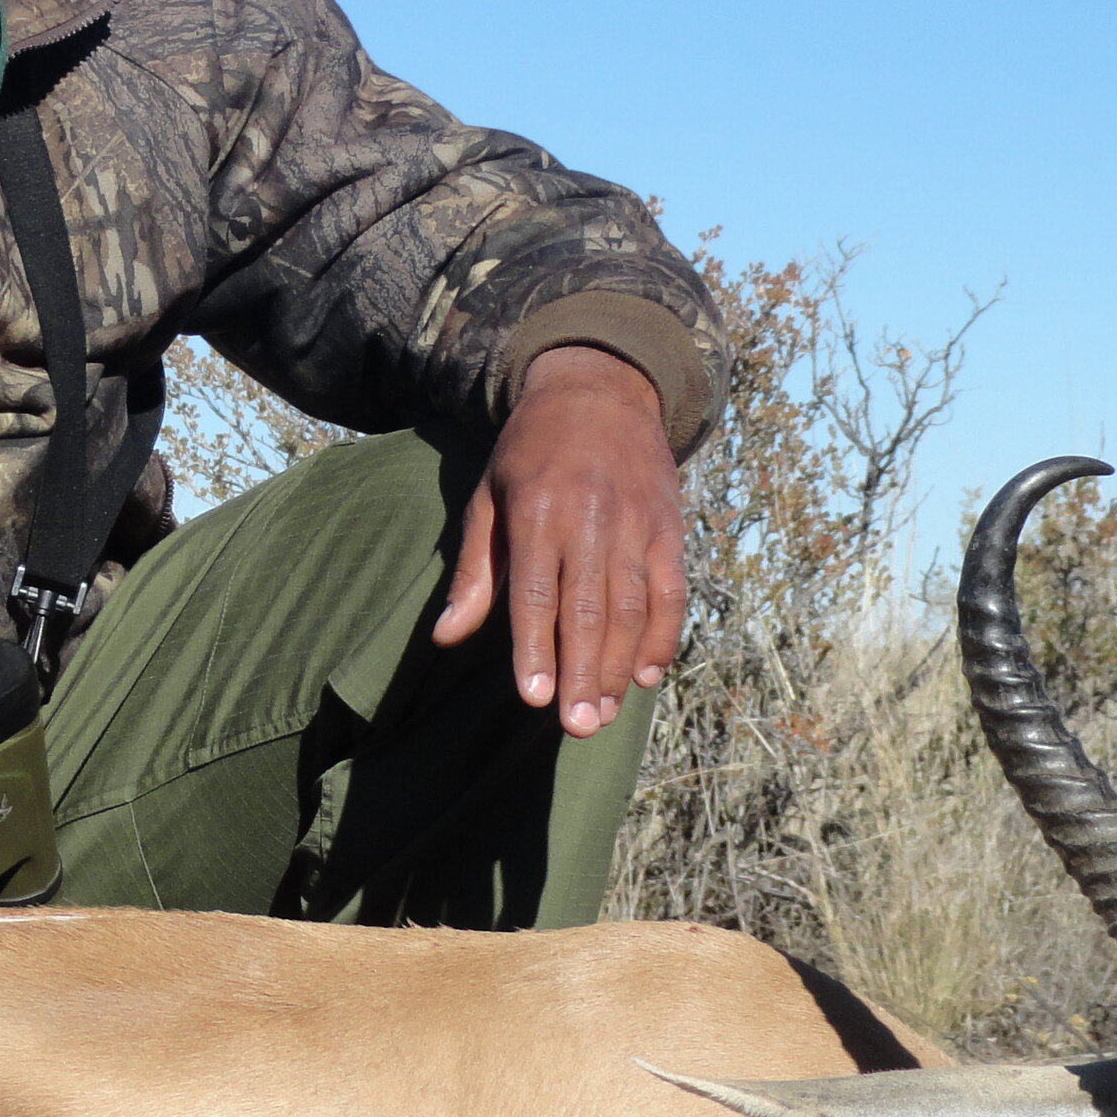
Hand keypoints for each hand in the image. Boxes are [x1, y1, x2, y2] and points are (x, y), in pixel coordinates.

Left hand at [433, 344, 688, 737]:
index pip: (537, 592)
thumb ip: (474, 572)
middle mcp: (592, 518)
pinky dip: (661, 636)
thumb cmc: (530, 453)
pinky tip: (644, 675)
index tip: (535, 698)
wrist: (600, 390)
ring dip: (618, 666)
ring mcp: (637, 523)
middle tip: (577, 727)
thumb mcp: (489, 499)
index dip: (537, 647)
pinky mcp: (669, 527)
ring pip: (632, 607)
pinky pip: (670, 591)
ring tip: (603, 713)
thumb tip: (446, 637)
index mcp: (538, 511)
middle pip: (589, 609)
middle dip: (582, 673)